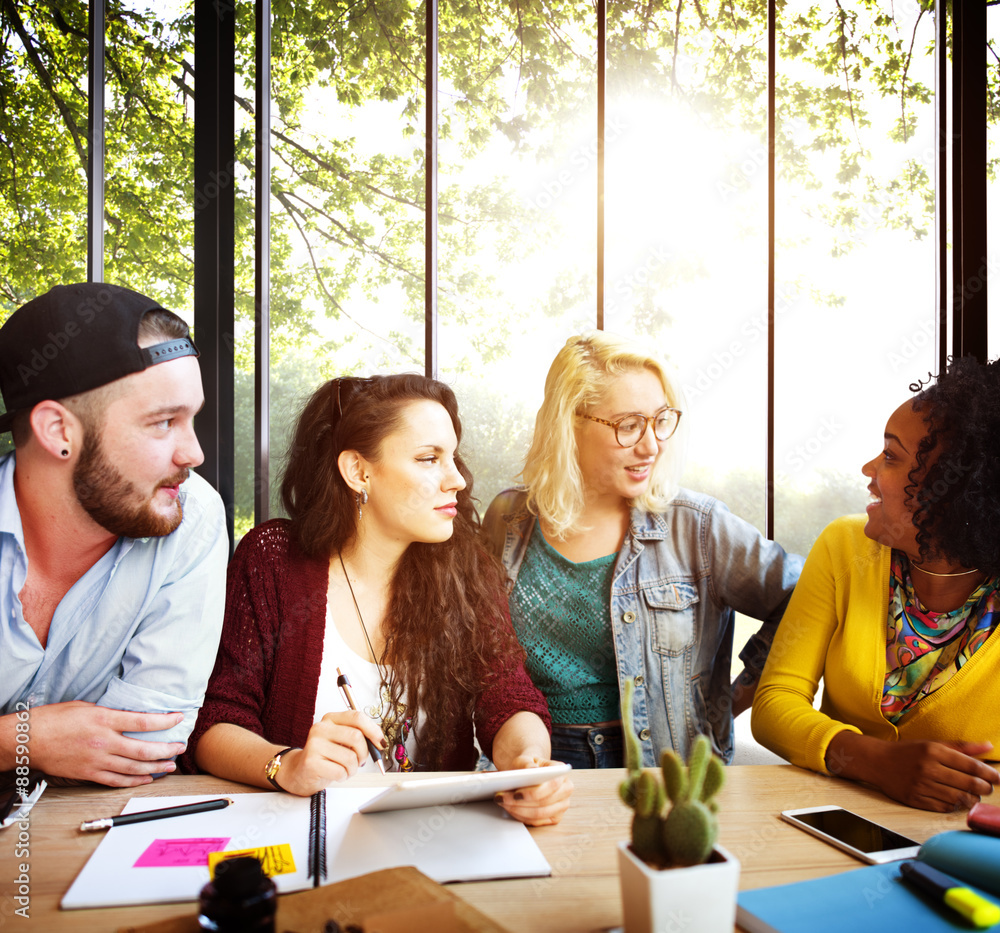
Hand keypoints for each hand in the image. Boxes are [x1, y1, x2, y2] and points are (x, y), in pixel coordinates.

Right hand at [5, 701, 185, 786]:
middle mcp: (103, 741)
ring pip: (134, 767)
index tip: (179, 718)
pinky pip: (116, 780)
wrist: (29, 740)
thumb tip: (128, 716)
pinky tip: (146, 779)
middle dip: (166, 750)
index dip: (165, 721)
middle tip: (180, 748)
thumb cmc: (54, 719)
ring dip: (155, 768)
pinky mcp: (88, 773)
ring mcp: (96, 760)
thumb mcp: (86, 706)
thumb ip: (110, 712)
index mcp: (104, 719)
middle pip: (143, 749)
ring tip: (170, 766)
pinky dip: (134, 781)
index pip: (143, 721)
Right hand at [276, 710, 384, 795]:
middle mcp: (321, 728)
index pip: (357, 717)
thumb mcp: (341, 740)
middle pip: (356, 737)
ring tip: (345, 769)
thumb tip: (379, 741)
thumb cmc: (325, 756)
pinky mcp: (311, 762)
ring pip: (350, 757)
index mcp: (331, 719)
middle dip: (364, 753)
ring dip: (353, 768)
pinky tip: (336, 774)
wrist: (299, 772)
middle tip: (360, 761)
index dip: (373, 730)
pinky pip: (340, 771)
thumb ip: (359, 736)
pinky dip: (343, 776)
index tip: (380, 742)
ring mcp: (314, 744)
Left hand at [494, 754, 573, 825]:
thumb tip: (531, 771)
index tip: (515, 794)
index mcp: (561, 772)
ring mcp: (562, 805)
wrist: (530, 774)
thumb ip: (527, 764)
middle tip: (501, 799)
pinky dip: (520, 816)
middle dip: (519, 803)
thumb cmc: (527, 766)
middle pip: (544, 802)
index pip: (552, 785)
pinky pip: (536, 822)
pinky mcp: (555, 817)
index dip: (533, 792)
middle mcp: (566, 789)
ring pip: (539, 814)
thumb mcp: (524, 760)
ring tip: (503, 803)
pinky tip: (510, 809)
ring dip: (518, 810)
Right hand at [873, 741, 997, 810]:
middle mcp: (928, 768)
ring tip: (973, 794)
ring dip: (972, 798)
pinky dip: (955, 805)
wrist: (877, 761)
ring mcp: (921, 785)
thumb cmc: (907, 751)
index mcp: (933, 750)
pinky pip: (945, 807)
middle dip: (985, 788)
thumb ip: (961, 746)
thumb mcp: (932, 743)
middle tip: (987, 788)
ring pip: (960, 798)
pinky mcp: (915, 799)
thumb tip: (988, 745)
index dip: (990, 774)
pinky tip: (956, 800)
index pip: (971, 765)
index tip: (998, 778)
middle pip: (969, 783)